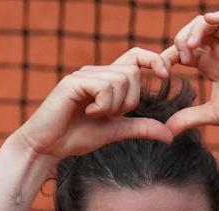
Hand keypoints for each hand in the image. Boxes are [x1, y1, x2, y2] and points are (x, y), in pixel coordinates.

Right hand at [18, 48, 173, 158]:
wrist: (47, 146)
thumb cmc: (76, 137)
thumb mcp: (116, 131)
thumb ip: (141, 128)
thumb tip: (170, 135)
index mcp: (106, 79)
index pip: (136, 57)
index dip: (154, 59)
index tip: (166, 75)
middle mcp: (95, 72)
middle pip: (133, 73)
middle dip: (130, 100)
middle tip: (109, 115)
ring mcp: (84, 75)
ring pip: (121, 80)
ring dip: (115, 106)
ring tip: (95, 115)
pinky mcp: (74, 82)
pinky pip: (105, 87)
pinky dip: (103, 105)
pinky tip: (87, 113)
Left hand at [160, 11, 218, 137]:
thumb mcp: (214, 115)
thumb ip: (190, 118)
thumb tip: (166, 131)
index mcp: (211, 66)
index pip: (184, 52)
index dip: (169, 56)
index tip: (161, 71)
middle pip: (195, 33)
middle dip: (181, 39)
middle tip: (179, 58)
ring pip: (213, 23)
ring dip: (197, 29)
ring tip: (190, 47)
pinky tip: (209, 22)